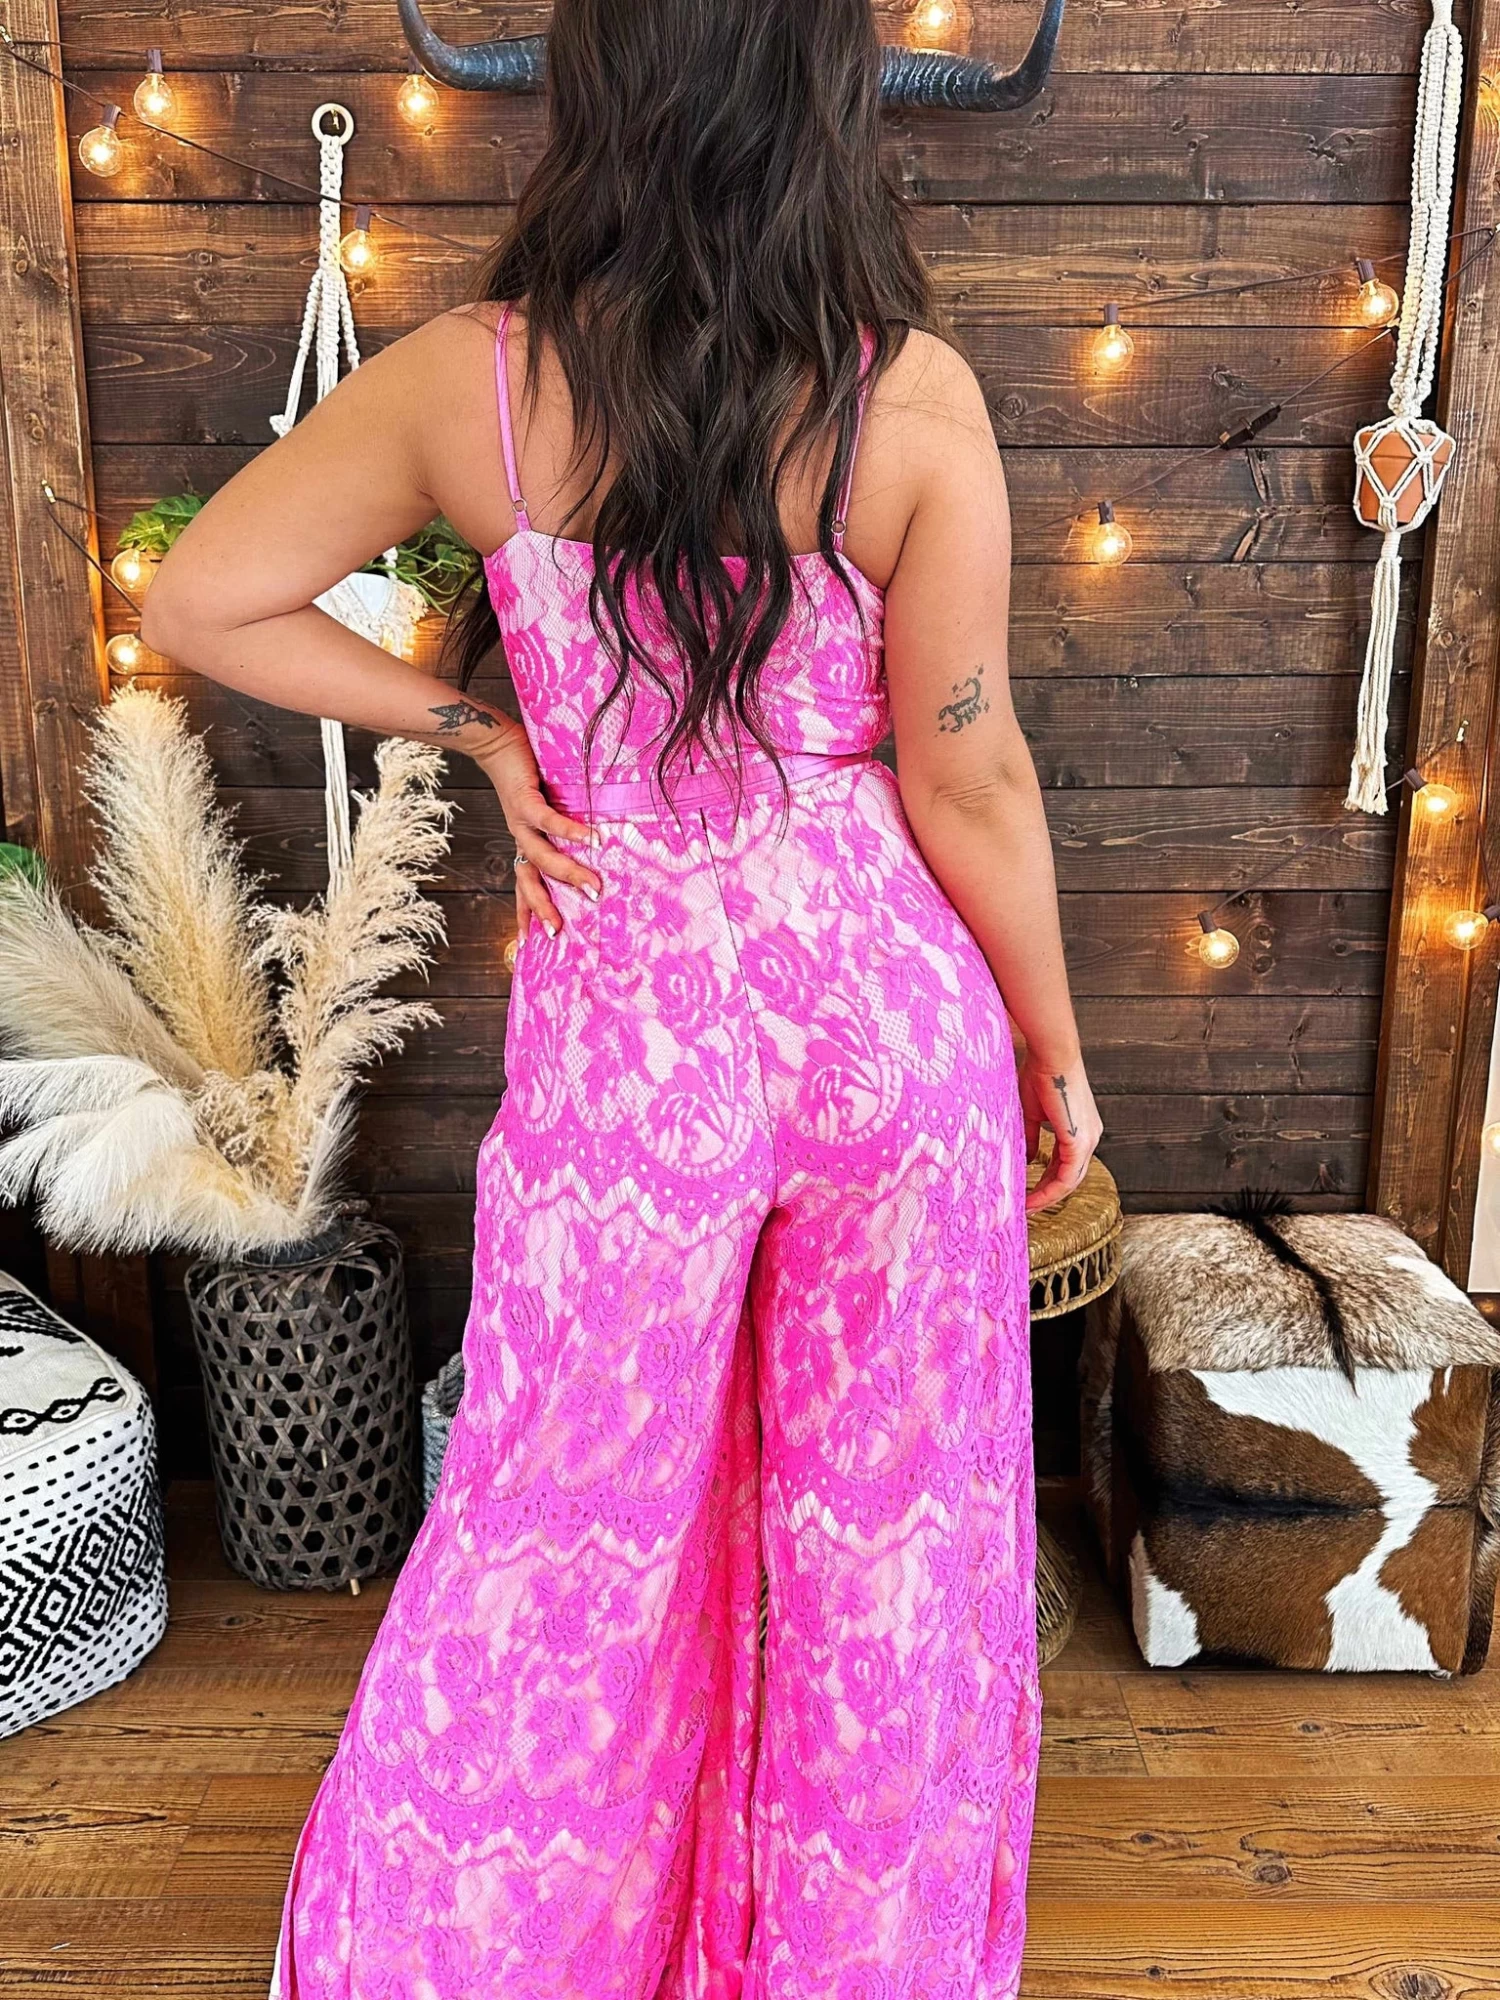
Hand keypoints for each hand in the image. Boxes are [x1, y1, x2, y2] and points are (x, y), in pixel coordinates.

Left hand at [469, 723, 601, 943]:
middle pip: (530, 882)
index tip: (529, 944)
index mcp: (524, 843)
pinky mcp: (525, 801)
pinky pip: (549, 821)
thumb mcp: (545, 807)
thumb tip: (599, 840)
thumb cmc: (525, 772)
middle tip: (561, 933)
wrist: (495, 741)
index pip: (525, 886)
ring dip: (568, 875)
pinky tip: (592, 839)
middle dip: (545, 909)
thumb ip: (563, 826)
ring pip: (543, 858)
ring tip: (594, 888)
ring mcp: (521, 822)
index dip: (526, 914)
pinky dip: (571, 831)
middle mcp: (520, 838)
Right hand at [1018, 1050, 1101, 1213]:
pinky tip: (1033, 1198)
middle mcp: (1090, 1136)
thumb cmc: (1041, 1074)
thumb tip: (1027, 1158)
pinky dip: (1050, 1191)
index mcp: (1081, 1128)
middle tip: (1026, 1208)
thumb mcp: (1033, 1113)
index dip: (1046, 1181)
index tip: (1027, 1193)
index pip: (1065, 1164)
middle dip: (1047, 1195)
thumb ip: (1032, 1137)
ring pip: (1070, 1181)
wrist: (1052, 1056)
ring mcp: (1088, 1140)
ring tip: (1027, 1208)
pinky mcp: (1080, 1141)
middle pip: (1070, 1177)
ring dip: (1047, 1197)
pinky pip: (1067, 1177)